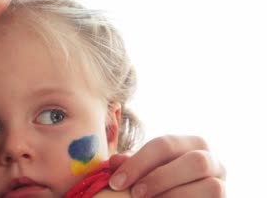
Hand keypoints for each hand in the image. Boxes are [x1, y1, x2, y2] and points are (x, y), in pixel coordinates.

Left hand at [108, 135, 225, 196]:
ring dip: (176, 194)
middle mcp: (211, 159)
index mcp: (190, 143)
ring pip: (210, 186)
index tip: (116, 182)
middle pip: (194, 161)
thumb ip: (133, 165)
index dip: (138, 163)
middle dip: (161, 178)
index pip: (164, 145)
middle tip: (135, 193)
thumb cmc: (161, 182)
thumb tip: (114, 162)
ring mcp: (222, 182)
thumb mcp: (146, 170)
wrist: (180, 195)